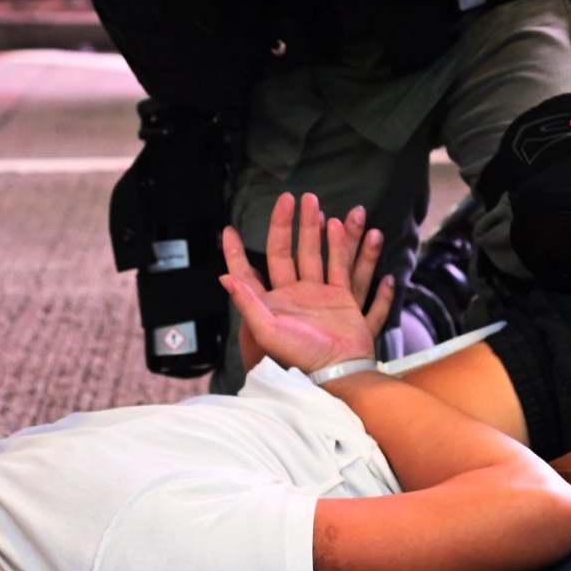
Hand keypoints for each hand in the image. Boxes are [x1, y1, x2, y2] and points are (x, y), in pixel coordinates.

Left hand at [218, 192, 393, 377]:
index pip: (248, 271)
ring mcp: (319, 295)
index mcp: (270, 303)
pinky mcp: (342, 300)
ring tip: (320, 206)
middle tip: (293, 198)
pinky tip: (343, 228)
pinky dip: (346, 248)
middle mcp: (293, 295)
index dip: (236, 252)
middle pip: (288, 251)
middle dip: (290, 224)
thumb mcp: (267, 331)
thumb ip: (247, 302)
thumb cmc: (299, 356)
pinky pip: (344, 268)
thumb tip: (225, 277)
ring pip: (317, 253)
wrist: (338, 372)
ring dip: (318, 230)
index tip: (228, 230)